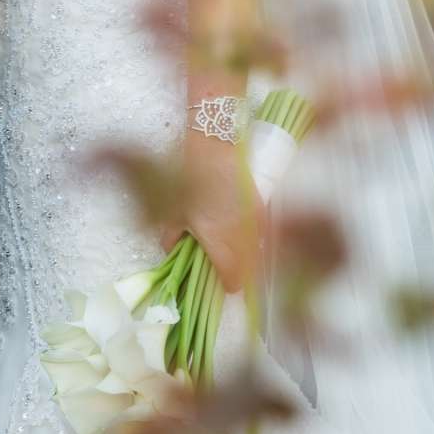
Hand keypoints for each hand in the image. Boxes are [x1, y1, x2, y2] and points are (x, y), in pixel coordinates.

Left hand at [165, 135, 262, 293]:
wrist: (214, 148)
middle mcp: (242, 237)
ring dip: (246, 257)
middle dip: (237, 273)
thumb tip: (171, 252)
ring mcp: (255, 223)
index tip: (219, 282)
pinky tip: (238, 230)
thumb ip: (171, 238)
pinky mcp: (262, 208)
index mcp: (220, 243)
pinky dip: (252, 239)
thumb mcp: (173, 211)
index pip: (233, 279)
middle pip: (248, 271)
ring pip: (256, 253)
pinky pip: (260, 234)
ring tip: (230, 249)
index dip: (227, 285)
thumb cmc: (189, 180)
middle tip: (223, 268)